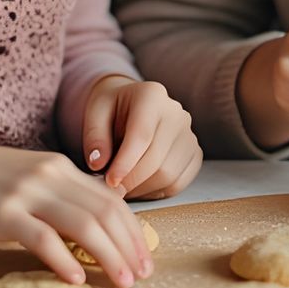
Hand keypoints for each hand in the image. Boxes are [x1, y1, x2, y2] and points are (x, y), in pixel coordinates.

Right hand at [0, 137, 153, 287]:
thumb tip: (92, 226)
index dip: (134, 230)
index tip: (145, 256)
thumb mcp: (30, 177)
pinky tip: (77, 279)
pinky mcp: (3, 213)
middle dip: (129, 247)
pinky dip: (64, 259)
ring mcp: (28, 193)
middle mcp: (51, 176)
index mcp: (62, 168)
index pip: (112, 200)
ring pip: (83, 225)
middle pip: (105, 213)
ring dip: (108, 256)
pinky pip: (42, 237)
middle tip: (143, 275)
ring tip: (122, 281)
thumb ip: (60, 195)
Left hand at [80, 75, 202, 199]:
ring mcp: (188, 133)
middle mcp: (176, 113)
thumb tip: (98, 164)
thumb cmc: (111, 109)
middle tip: (111, 190)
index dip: (125, 163)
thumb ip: (95, 137)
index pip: (142, 135)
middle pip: (157, 159)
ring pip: (169, 175)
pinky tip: (139, 186)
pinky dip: (156, 191)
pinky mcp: (194, 153)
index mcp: (151, 95)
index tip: (109, 182)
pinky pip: (178, 182)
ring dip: (142, 188)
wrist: (130, 105)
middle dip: (131, 180)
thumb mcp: (94, 114)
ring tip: (123, 187)